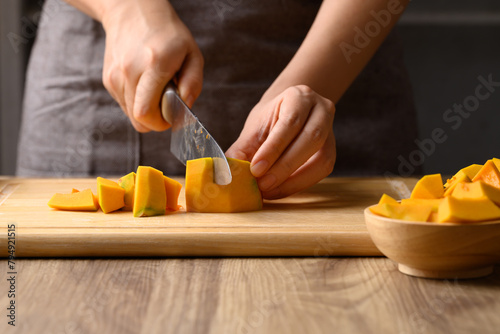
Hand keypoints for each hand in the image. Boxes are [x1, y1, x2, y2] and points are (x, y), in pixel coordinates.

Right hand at [101, 1, 202, 131]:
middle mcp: (130, 71)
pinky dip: (136, 102)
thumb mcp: (192, 54)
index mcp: (154, 65)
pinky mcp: (108, 79)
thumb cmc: (167, 34)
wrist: (132, 12)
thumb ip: (193, 82)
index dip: (161, 123)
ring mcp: (116, 76)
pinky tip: (143, 85)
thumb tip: (186, 106)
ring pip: (130, 114)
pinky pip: (124, 104)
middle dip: (155, 121)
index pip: (146, 112)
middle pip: (138, 119)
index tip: (172, 116)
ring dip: (146, 111)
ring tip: (155, 90)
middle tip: (166, 107)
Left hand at [226, 85, 335, 198]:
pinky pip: (322, 171)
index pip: (290, 123)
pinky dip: (301, 184)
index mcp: (299, 96)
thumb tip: (226, 174)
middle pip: (310, 139)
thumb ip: (241, 150)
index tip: (255, 169)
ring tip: (270, 191)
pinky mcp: (332, 151)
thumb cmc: (269, 121)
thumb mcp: (254, 129)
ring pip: (321, 159)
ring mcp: (331, 131)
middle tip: (262, 185)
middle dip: (284, 167)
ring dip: (294, 180)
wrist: (287, 115)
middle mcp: (321, 110)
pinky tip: (281, 189)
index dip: (273, 149)